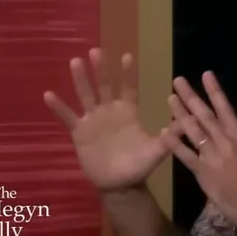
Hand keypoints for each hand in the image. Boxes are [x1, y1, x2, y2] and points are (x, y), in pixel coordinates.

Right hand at [43, 49, 167, 192]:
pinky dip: (59, 107)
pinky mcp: (79, 132)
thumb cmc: (139, 165)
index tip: (127, 55)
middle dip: (101, 69)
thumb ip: (170, 135)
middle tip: (96, 50)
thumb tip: (187, 120)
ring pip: (86, 95)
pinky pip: (68, 117)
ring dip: (81, 79)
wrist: (120, 184)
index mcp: (128, 112)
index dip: (127, 73)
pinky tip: (49, 94)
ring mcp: (93, 120)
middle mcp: (109, 111)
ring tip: (75, 62)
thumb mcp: (157, 149)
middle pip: (105, 86)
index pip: (128, 88)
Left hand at [160, 72, 236, 235]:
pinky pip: (186, 155)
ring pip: (194, 130)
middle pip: (205, 115)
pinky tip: (164, 133)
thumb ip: (234, 144)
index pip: (225, 109)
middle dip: (190, 96)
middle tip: (178, 81)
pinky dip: (175, 143)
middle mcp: (226, 142)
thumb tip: (224, 132)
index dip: (214, 91)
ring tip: (170, 99)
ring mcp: (214, 156)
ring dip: (180, 114)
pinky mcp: (204, 173)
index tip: (206, 74)